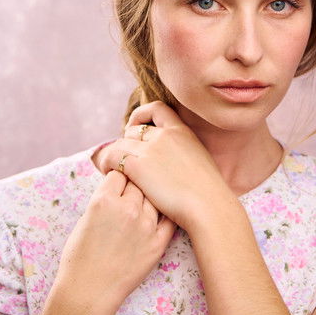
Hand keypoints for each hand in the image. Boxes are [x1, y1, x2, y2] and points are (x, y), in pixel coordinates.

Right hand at [55, 169, 176, 314]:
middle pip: (139, 183)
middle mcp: (127, 209)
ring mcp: (146, 226)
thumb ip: (104, 200)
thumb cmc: (79, 258)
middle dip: (135, 186)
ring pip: (155, 199)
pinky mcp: (158, 243)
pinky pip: (169, 220)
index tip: (120, 182)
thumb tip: (119, 187)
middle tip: (133, 194)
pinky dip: (165, 216)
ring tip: (144, 207)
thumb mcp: (85, 218)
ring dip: (149, 200)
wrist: (88, 292)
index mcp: (104, 200)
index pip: (120, 174)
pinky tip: (161, 215)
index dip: (119, 178)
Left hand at [96, 100, 236, 232]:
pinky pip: (112, 156)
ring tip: (112, 168)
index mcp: (182, 132)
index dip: (141, 115)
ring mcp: (151, 149)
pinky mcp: (138, 166)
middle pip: (133, 130)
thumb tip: (174, 161)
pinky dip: (107, 163)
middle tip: (125, 159)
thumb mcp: (201, 160)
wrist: (208, 205)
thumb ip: (185, 153)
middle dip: (126, 143)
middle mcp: (165, 136)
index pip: (157, 109)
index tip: (136, 129)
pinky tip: (108, 173)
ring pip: (121, 143)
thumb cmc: (208, 193)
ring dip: (114, 155)